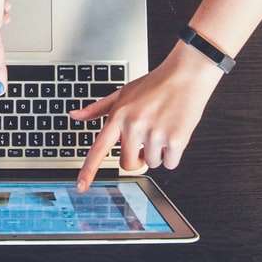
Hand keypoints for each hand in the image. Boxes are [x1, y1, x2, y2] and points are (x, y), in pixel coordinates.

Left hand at [71, 43, 223, 190]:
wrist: (186, 75)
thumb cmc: (154, 84)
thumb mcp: (122, 93)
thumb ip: (97, 108)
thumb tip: (74, 116)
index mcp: (119, 116)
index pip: (99, 148)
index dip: (88, 170)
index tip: (81, 187)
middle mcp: (134, 126)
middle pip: (128, 164)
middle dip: (137, 158)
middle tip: (145, 141)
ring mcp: (154, 134)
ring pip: (151, 163)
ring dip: (158, 152)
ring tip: (162, 128)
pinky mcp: (175, 139)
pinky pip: (170, 163)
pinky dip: (173, 154)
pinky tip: (174, 132)